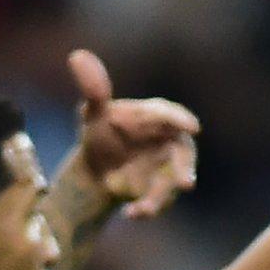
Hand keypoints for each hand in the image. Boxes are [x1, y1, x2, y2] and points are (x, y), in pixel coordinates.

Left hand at [63, 48, 198, 219]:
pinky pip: (156, 203)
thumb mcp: (94, 113)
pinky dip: (145, 210)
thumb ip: (93, 89)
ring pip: (170, 185)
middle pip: (183, 156)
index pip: (170, 116)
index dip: (181, 121)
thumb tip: (77, 55)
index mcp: (156, 118)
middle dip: (185, 170)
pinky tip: (130, 214)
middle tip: (185, 183)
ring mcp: (166, 170)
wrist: (96, 167)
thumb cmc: (102, 132)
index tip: (192, 127)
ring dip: (161, 198)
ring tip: (145, 209)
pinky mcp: (159, 192)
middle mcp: (169, 144)